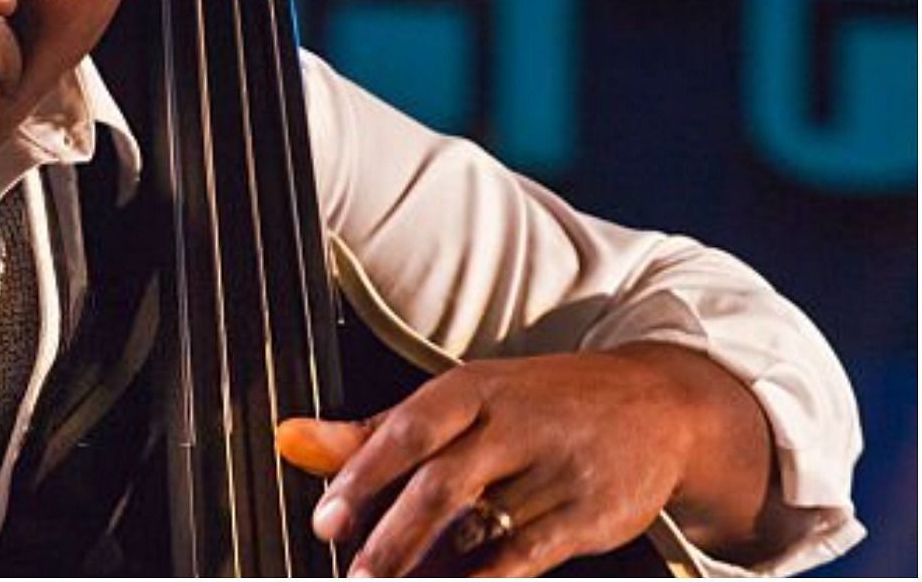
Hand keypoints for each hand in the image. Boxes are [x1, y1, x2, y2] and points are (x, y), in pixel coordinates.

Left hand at [275, 343, 773, 576]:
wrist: (659, 405)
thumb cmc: (537, 406)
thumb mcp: (459, 403)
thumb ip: (374, 432)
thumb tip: (293, 440)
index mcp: (471, 390)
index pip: (406, 431)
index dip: (362, 477)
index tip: (327, 522)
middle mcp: (513, 425)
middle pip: (443, 484)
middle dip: (392, 537)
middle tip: (356, 574)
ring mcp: (556, 471)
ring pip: (484, 529)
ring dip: (432, 569)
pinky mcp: (589, 515)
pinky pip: (526, 556)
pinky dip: (486, 580)